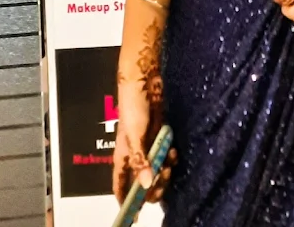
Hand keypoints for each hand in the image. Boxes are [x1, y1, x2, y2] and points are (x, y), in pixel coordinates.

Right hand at [112, 20, 177, 206]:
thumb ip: (140, 159)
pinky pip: (166, 154)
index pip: (120, 186)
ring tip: (169, 163)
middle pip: (142, 182)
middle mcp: (134, 153)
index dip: (125, 202)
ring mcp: (148, 145)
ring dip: (164, 171)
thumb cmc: (132, 104)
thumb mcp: (134, 135)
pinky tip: (173, 151)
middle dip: (152, 186)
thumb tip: (146, 182)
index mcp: (122, 156)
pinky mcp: (159, 136)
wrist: (145, 80)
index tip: (134, 216)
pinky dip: (170, 157)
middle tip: (162, 180)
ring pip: (156, 169)